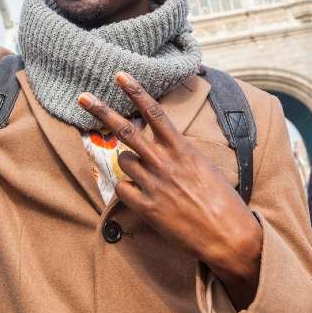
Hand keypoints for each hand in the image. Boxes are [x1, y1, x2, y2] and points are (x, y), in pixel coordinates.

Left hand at [79, 72, 262, 309]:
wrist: (229, 236)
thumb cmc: (223, 200)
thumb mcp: (205, 166)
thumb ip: (180, 153)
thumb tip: (164, 145)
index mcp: (181, 149)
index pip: (154, 112)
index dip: (136, 92)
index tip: (120, 75)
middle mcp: (164, 162)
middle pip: (126, 130)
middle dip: (102, 111)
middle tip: (82, 97)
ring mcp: (153, 184)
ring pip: (123, 161)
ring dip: (127, 164)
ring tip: (146, 176)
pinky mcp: (147, 208)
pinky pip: (122, 190)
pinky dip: (126, 190)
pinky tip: (140, 195)